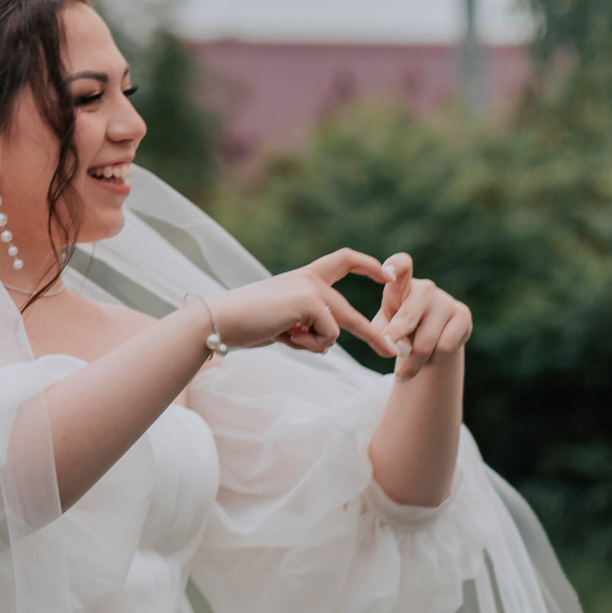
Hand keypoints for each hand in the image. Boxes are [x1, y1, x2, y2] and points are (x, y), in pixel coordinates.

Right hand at [199, 250, 393, 353]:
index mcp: (303, 277)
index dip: (368, 265)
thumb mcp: (282, 323)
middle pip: (349, 311)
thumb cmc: (245, 324)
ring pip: (338, 328)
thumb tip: (328, 343)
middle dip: (373, 335)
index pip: (343, 260)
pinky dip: (308, 345)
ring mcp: (311, 288)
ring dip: (313, 344)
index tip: (388, 274)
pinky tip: (284, 336)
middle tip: (391, 352)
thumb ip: (306, 325)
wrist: (220, 320)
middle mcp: (310, 278)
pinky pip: (328, 336)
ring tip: (284, 337)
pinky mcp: (310, 301)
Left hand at [372, 253, 472, 378]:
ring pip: (427, 342)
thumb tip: (386, 343)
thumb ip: (380, 330)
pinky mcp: (463, 314)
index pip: (401, 265)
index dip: (395, 266)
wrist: (432, 337)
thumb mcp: (384, 326)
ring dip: (415, 363)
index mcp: (401, 286)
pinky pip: (445, 347)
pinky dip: (433, 361)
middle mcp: (425, 287)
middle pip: (407, 319)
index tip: (387, 272)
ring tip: (409, 369)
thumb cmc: (401, 327)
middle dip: (397, 346)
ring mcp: (446, 300)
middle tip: (393, 370)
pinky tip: (430, 360)